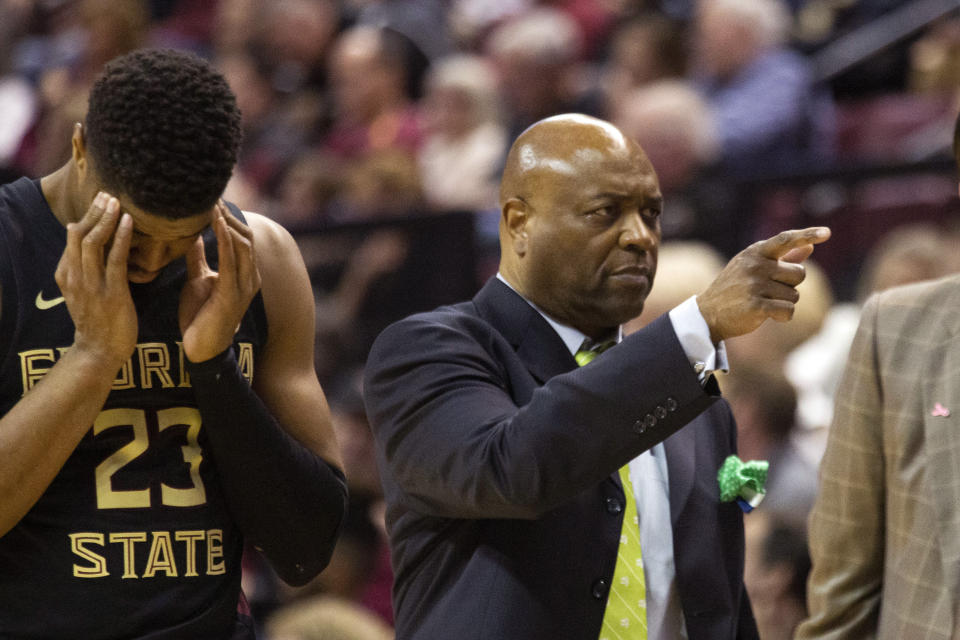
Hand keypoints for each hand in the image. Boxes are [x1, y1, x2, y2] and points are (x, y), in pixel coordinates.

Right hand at [54, 191, 137, 368]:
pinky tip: (129, 222)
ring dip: (106, 219)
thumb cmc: (98, 320)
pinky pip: (115, 259)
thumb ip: (86, 269)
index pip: (73, 237)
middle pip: (80, 234)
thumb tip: (96, 246)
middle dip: (94, 212)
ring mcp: (92, 284)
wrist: (99, 352)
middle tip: (107, 193)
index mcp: (66, 274)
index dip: (86, 216)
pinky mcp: (112, 292)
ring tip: (117, 201)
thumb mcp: (84, 290)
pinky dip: (122, 237)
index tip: (99, 200)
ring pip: (93, 242)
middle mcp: (75, 276)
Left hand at [179, 203, 261, 361]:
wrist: (201, 349)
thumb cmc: (200, 316)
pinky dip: (225, 238)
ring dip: (227, 222)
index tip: (212, 199)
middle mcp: (250, 277)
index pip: (242, 237)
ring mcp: (245, 285)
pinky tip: (214, 222)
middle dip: (230, 214)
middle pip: (247, 236)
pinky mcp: (233, 293)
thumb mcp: (198, 279)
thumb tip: (193, 234)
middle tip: (212, 194)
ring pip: (243, 244)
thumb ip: (198, 258)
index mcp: (244, 273)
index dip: (229, 217)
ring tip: (212, 203)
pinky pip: (232, 260)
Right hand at [697, 227, 830, 342]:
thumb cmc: (735, 288)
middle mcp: (755, 265)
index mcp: (756, 252)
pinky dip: (783, 316)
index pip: (785, 240)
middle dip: (790, 285)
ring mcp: (755, 285)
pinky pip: (788, 310)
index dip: (807, 235)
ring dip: (784, 302)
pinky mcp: (756, 306)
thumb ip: (783, 257)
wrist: (708, 313)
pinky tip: (768, 315)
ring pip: (795, 295)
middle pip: (799, 274)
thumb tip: (810, 246)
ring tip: (762, 302)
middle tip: (768, 290)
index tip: (826, 233)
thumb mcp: (754, 267)